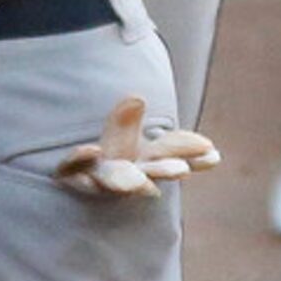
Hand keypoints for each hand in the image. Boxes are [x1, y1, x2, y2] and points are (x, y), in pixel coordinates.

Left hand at [53, 94, 221, 198]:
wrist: (66, 183)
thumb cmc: (101, 160)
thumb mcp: (117, 136)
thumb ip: (126, 119)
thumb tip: (137, 97)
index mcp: (144, 163)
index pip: (172, 156)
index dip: (192, 156)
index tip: (214, 153)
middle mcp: (126, 174)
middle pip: (149, 173)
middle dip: (164, 171)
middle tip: (181, 170)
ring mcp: (99, 178)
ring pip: (116, 179)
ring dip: (128, 180)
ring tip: (139, 180)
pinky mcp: (72, 175)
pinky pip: (75, 167)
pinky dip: (83, 159)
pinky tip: (91, 151)